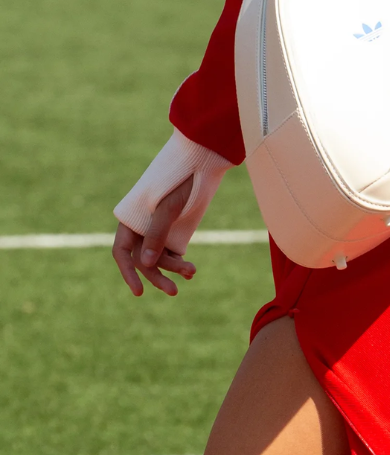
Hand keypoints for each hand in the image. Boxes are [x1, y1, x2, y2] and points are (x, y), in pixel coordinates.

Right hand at [112, 176, 196, 296]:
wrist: (201, 162)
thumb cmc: (179, 181)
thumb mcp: (167, 209)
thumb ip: (157, 235)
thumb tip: (147, 265)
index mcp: (130, 220)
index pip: (122, 252)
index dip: (128, 273)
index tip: (139, 292)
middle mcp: (140, 227)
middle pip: (144, 260)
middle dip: (158, 276)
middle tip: (173, 291)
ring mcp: (157, 230)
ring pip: (160, 258)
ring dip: (175, 268)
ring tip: (192, 272)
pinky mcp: (174, 231)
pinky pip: (173, 253)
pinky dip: (180, 263)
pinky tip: (190, 271)